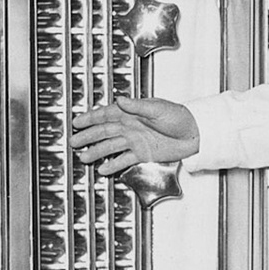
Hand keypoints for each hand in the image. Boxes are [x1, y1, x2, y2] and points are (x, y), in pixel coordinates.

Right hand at [69, 95, 199, 174]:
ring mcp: (136, 140)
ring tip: (83, 158)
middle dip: (88, 136)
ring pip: (111, 146)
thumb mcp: (158, 109)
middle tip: (73, 141)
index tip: (77, 122)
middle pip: (104, 131)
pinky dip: (113, 164)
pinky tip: (103, 169)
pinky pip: (124, 159)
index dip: (91, 118)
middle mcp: (131, 126)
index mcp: (132, 112)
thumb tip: (120, 100)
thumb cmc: (180, 117)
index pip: (106, 114)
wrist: (195, 134)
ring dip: (97, 152)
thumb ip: (138, 107)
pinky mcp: (142, 153)